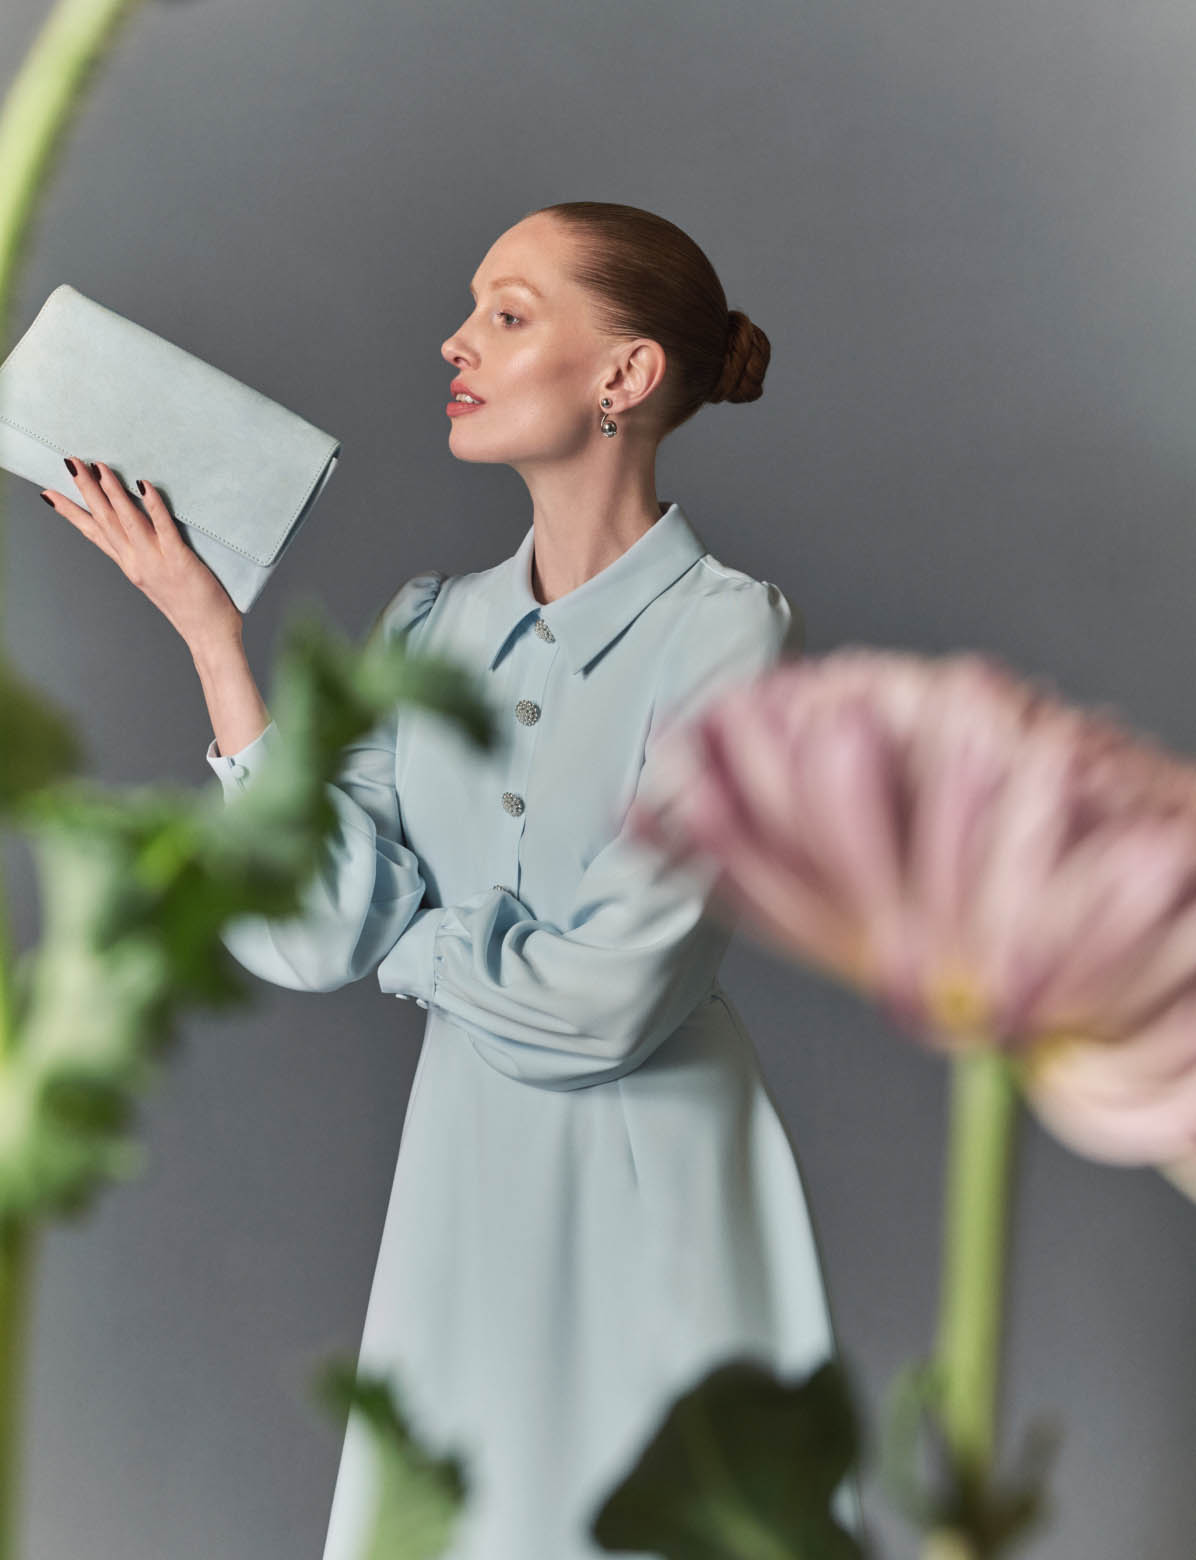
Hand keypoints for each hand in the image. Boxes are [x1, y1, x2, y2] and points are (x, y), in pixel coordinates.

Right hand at [41, 457, 242, 648]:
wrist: (209, 637)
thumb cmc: (192, 609)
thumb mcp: (159, 580)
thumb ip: (148, 556)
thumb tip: (145, 530)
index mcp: (130, 566)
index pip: (95, 534)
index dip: (72, 513)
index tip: (50, 493)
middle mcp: (137, 563)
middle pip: (105, 521)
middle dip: (86, 490)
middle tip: (70, 463)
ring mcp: (156, 562)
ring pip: (127, 521)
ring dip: (111, 492)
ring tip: (98, 468)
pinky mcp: (180, 561)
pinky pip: (163, 528)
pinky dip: (153, 506)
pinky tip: (144, 486)